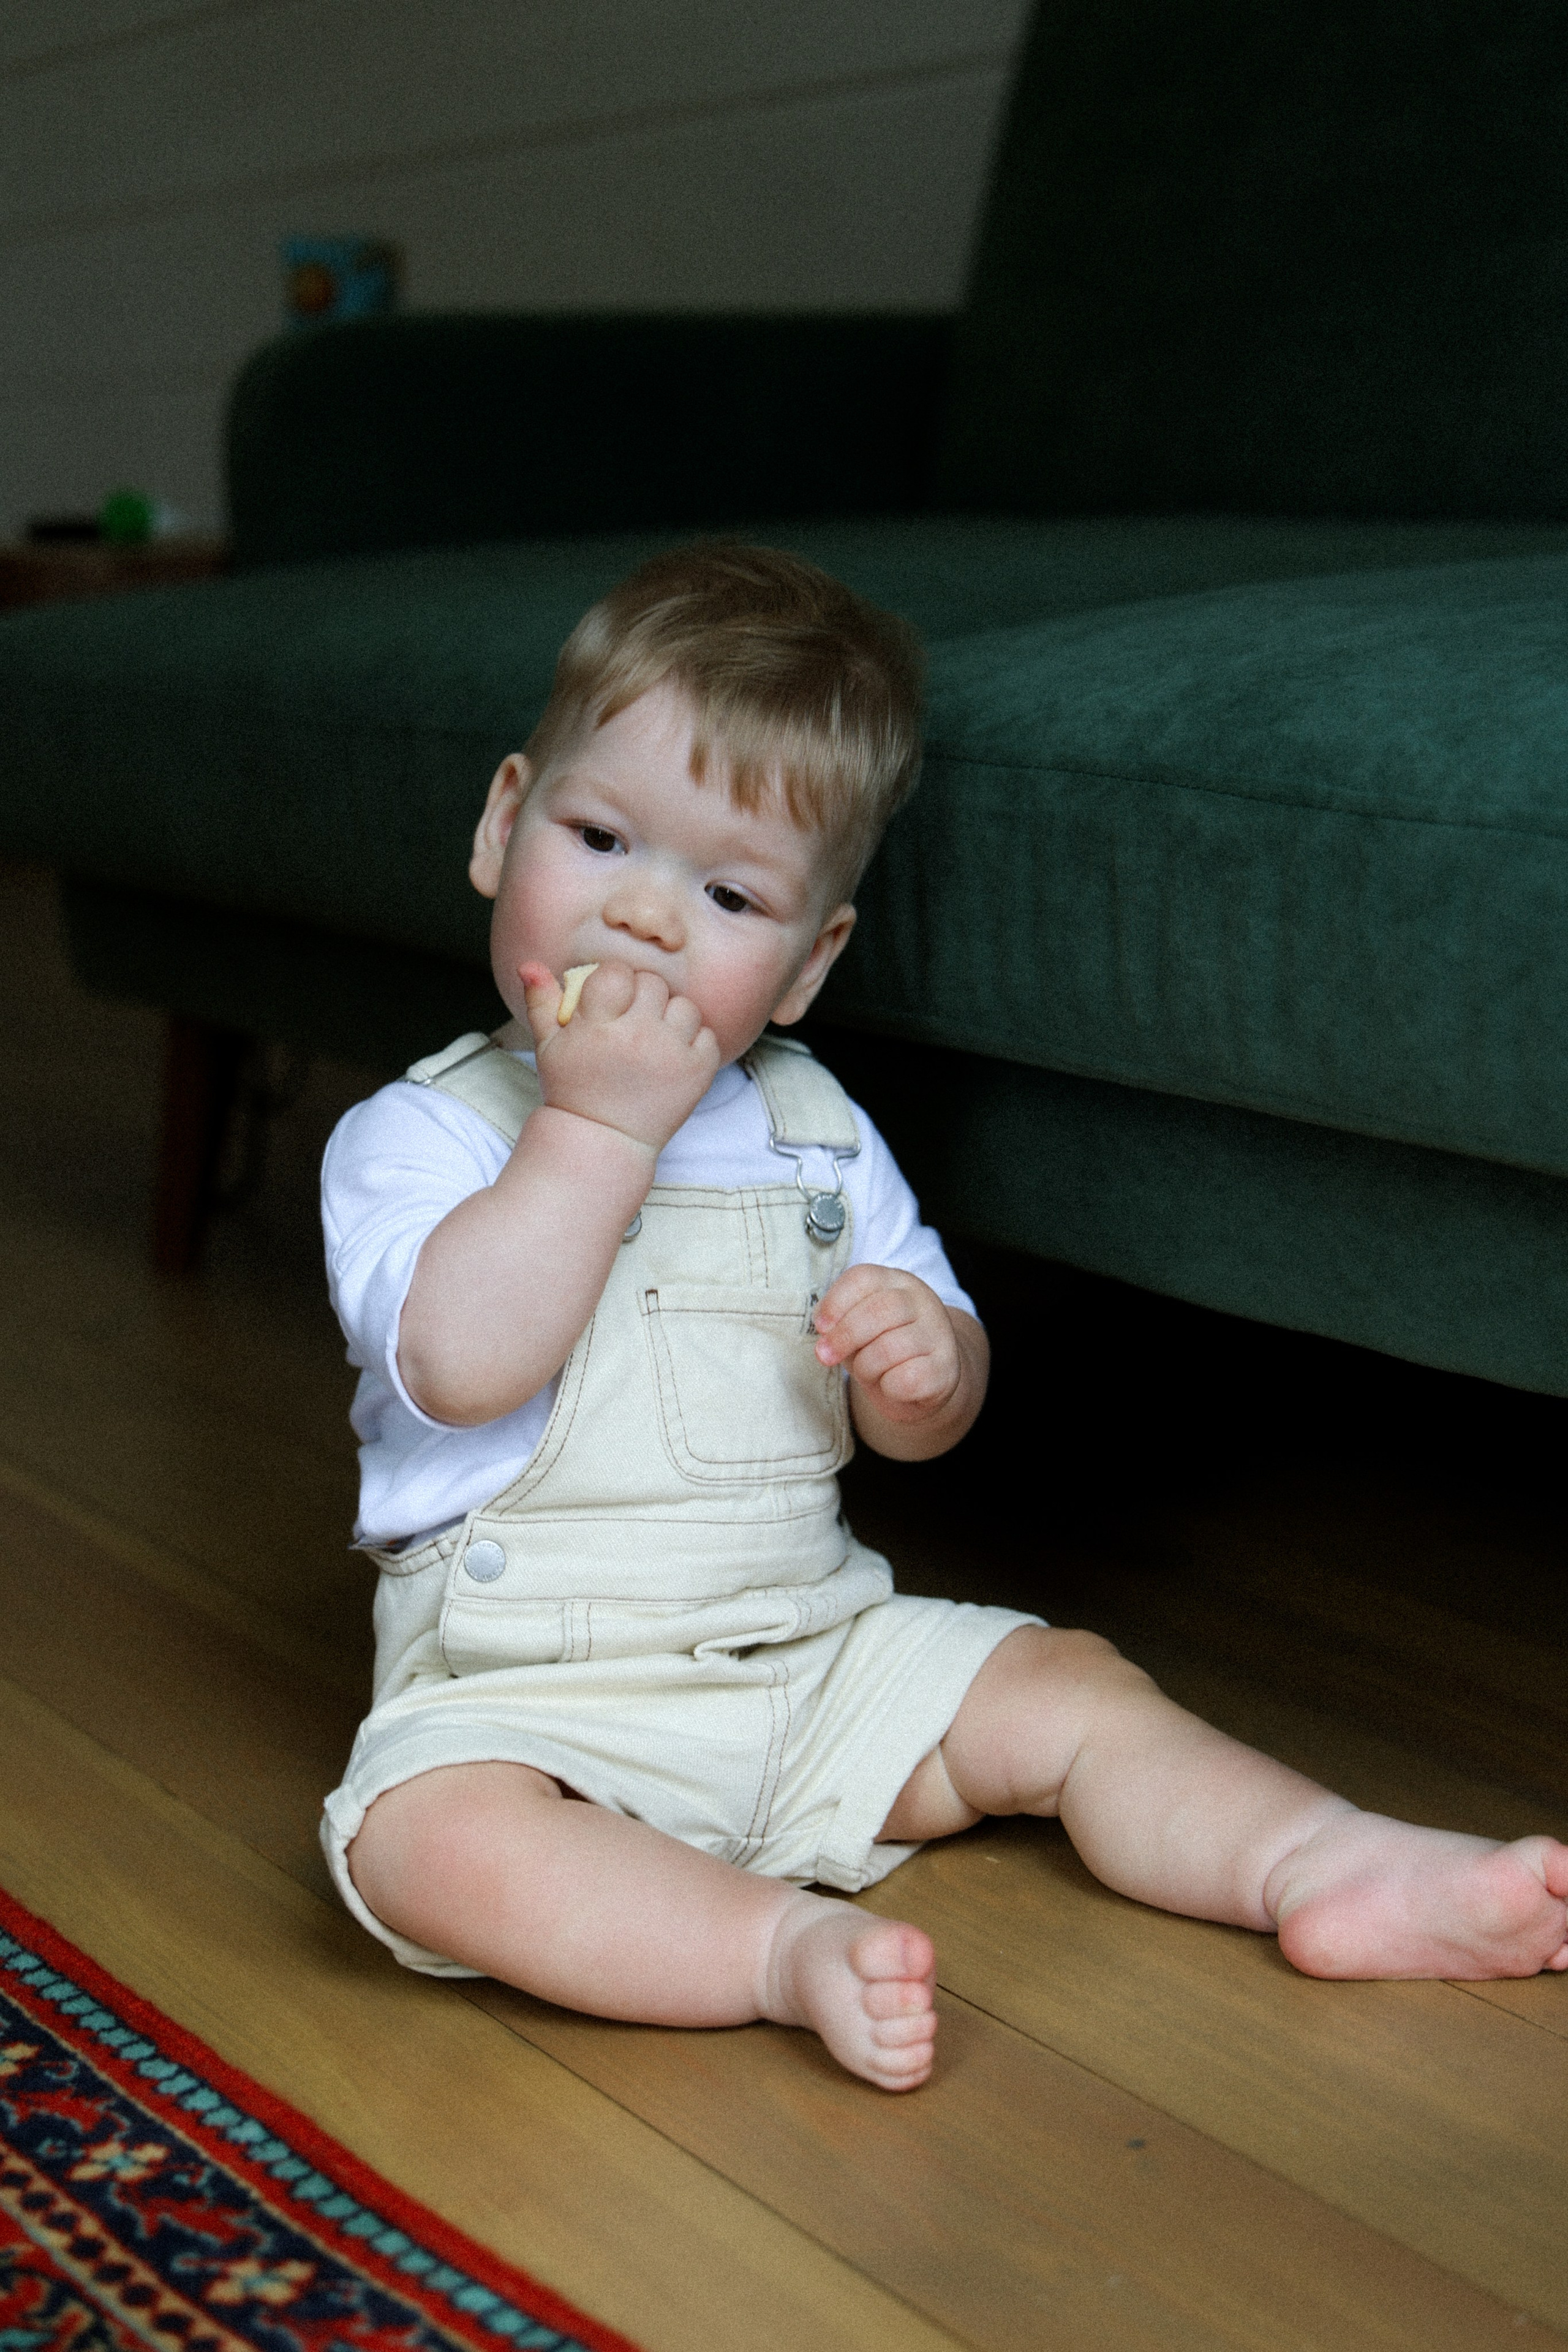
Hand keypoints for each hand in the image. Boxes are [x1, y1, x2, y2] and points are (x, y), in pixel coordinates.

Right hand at [520, 958, 719, 1154]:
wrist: (603, 1139)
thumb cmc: (573, 1089)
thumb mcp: (548, 1047)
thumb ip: (541, 1002)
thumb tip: (528, 965)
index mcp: (598, 1026)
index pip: (617, 972)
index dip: (614, 981)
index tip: (610, 1000)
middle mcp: (638, 1036)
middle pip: (653, 984)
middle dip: (641, 997)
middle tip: (630, 1021)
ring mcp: (672, 1054)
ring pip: (684, 1006)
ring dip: (671, 1017)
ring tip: (654, 1038)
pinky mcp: (697, 1072)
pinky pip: (707, 1034)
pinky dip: (694, 1041)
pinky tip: (673, 1055)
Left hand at [812, 1265, 962, 1426]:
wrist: (926, 1380)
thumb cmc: (883, 1348)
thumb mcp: (859, 1327)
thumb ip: (840, 1322)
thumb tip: (824, 1329)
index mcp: (898, 1282)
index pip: (864, 1278)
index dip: (835, 1302)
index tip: (820, 1326)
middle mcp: (923, 1301)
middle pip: (878, 1309)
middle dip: (844, 1336)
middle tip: (824, 1356)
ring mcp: (939, 1334)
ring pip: (889, 1348)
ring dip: (865, 1367)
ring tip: (867, 1371)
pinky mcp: (945, 1370)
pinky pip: (905, 1379)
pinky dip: (887, 1387)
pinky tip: (890, 1385)